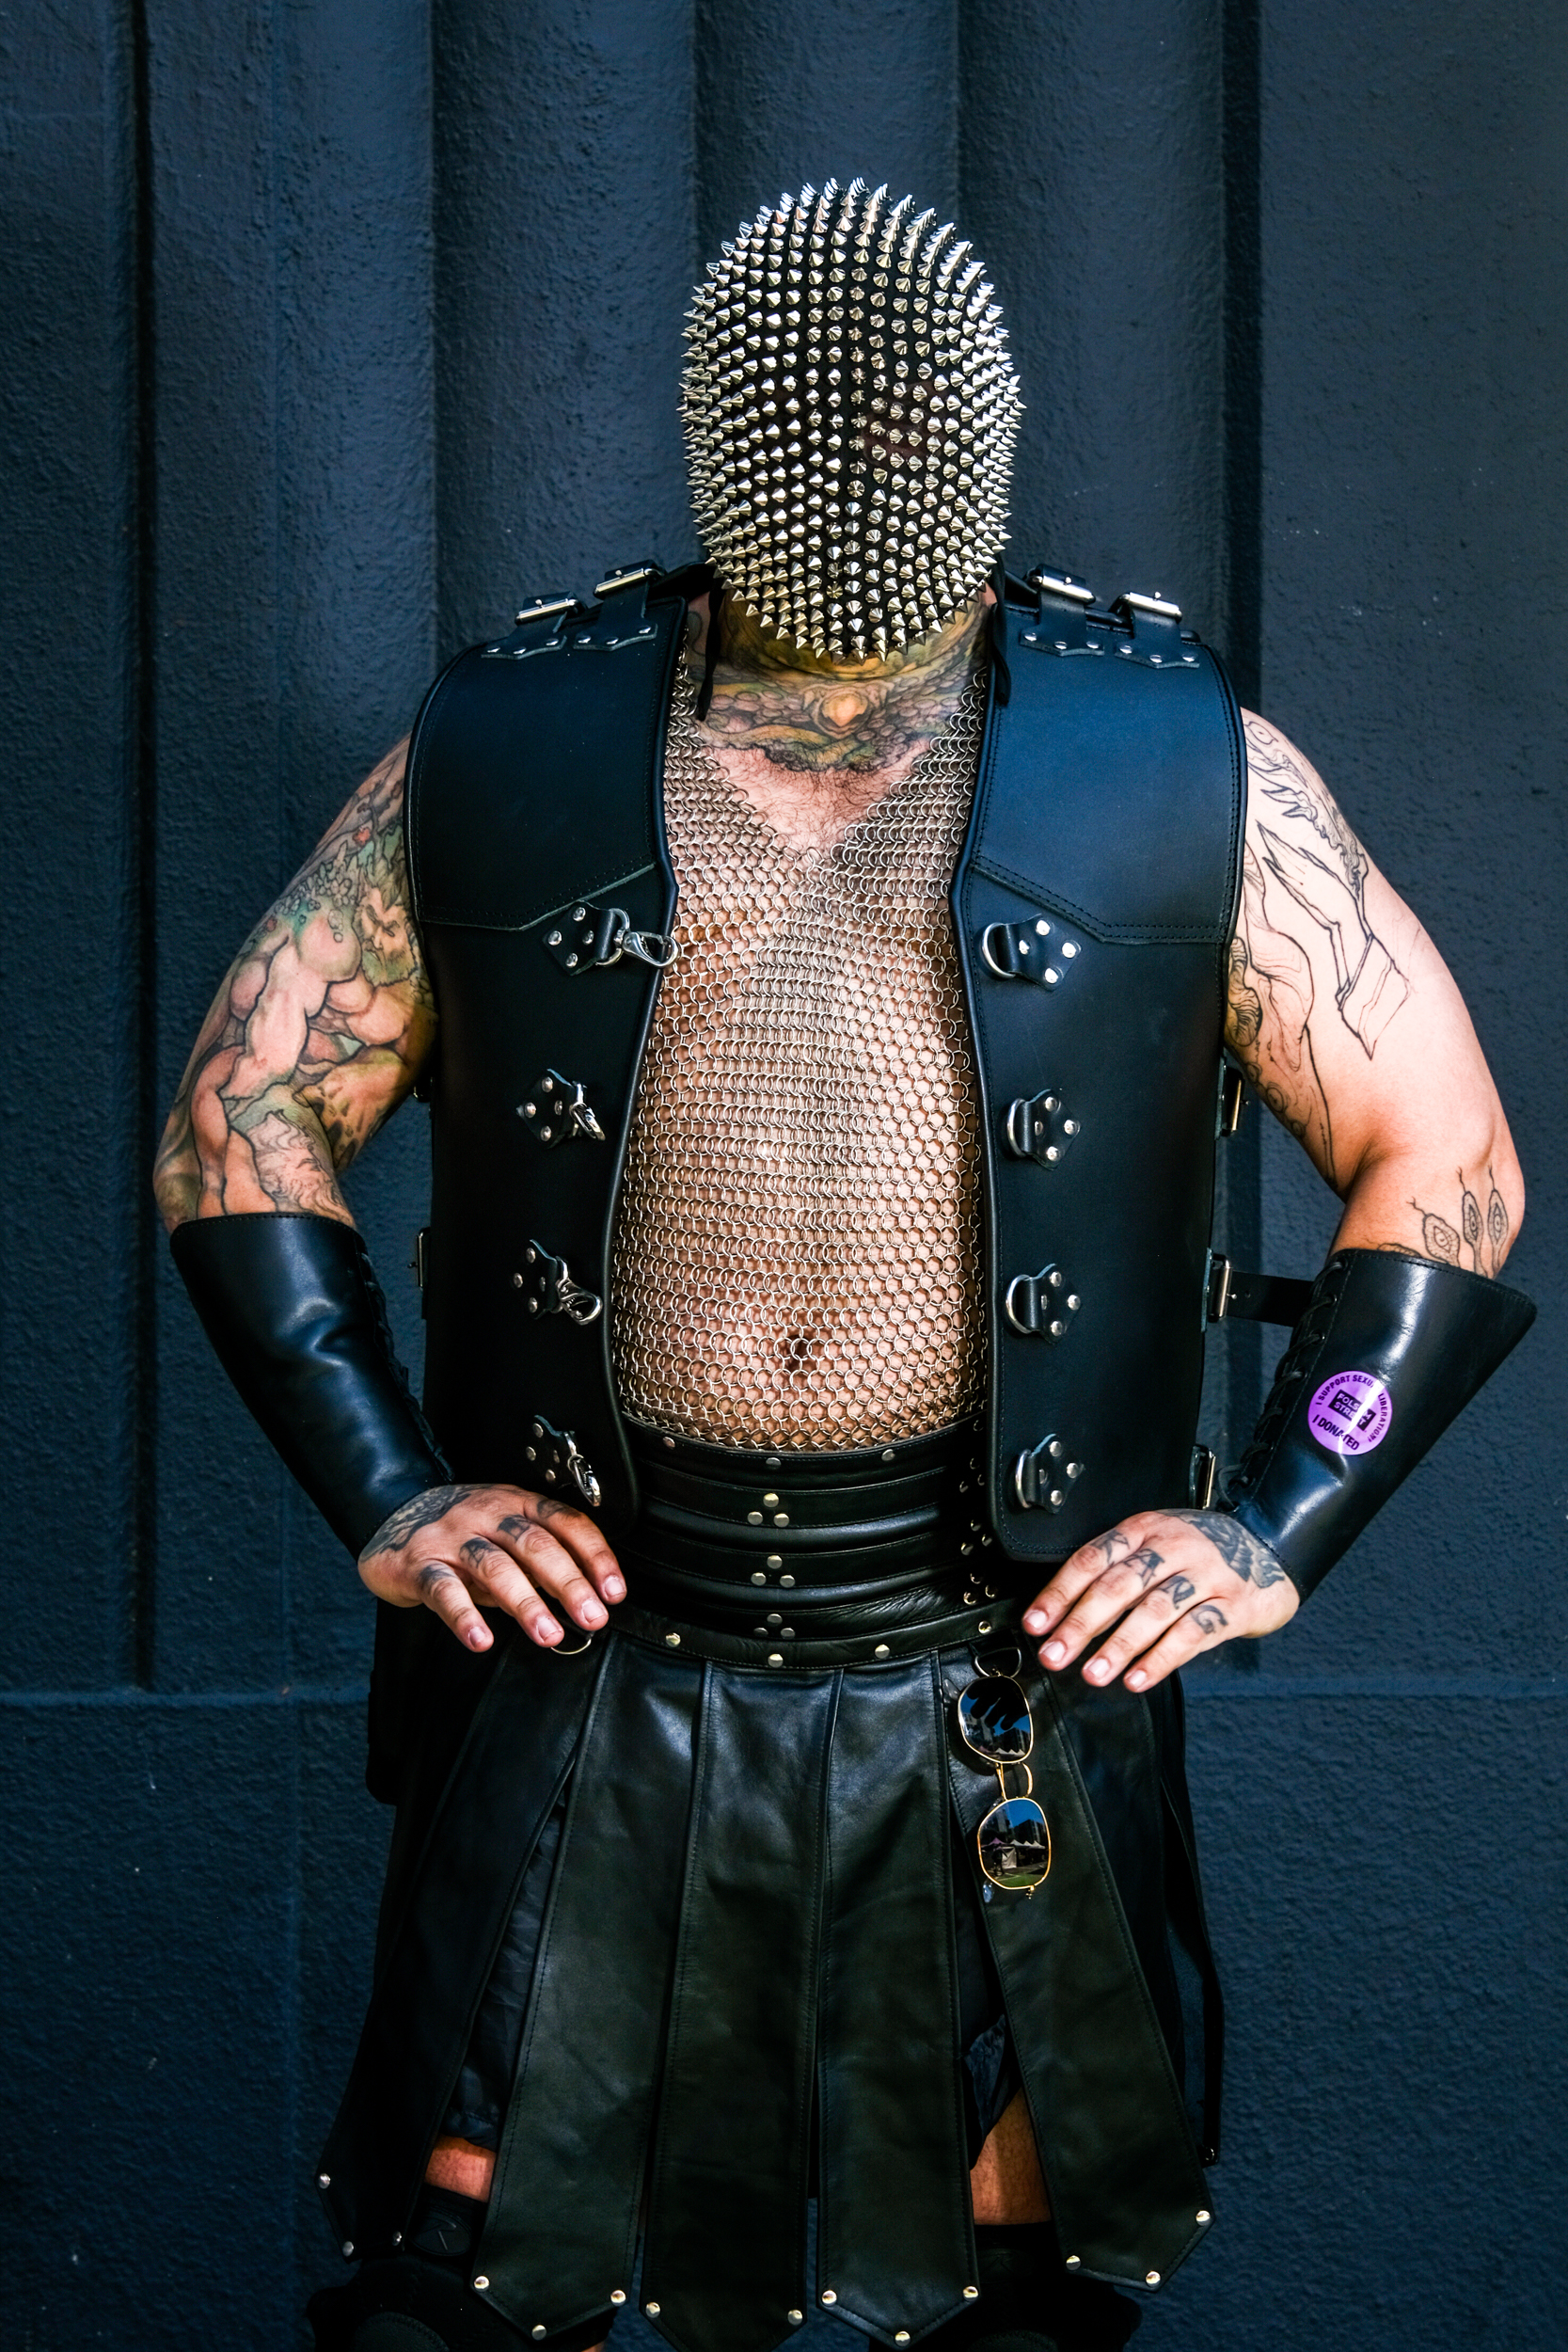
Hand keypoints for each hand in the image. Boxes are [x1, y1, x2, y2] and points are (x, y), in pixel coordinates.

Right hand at [358, 1483, 624, 1651]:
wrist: (392, 1513)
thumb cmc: (462, 1530)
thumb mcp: (506, 1533)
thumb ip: (540, 1560)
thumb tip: (588, 1597)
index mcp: (516, 1502)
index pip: (564, 1522)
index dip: (594, 1556)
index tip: (614, 1591)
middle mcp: (486, 1513)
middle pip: (534, 1544)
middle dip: (568, 1582)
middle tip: (592, 1617)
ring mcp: (451, 1537)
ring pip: (494, 1566)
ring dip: (525, 1602)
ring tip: (548, 1635)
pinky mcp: (418, 1564)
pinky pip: (444, 1590)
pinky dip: (465, 1616)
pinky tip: (481, 1639)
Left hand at [1021, 1510, 1298, 1691]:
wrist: (1270, 1547)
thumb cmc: (1198, 1553)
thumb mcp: (1156, 1543)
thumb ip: (1117, 1571)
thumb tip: (1063, 1614)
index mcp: (1145, 1528)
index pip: (1094, 1558)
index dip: (1061, 1592)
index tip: (1036, 1624)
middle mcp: (1175, 1547)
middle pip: (1120, 1585)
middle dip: (1082, 1624)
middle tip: (1055, 1655)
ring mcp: (1208, 1575)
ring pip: (1155, 1611)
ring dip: (1119, 1646)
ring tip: (1093, 1673)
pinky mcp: (1235, 1605)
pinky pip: (1195, 1634)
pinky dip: (1162, 1659)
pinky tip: (1138, 1679)